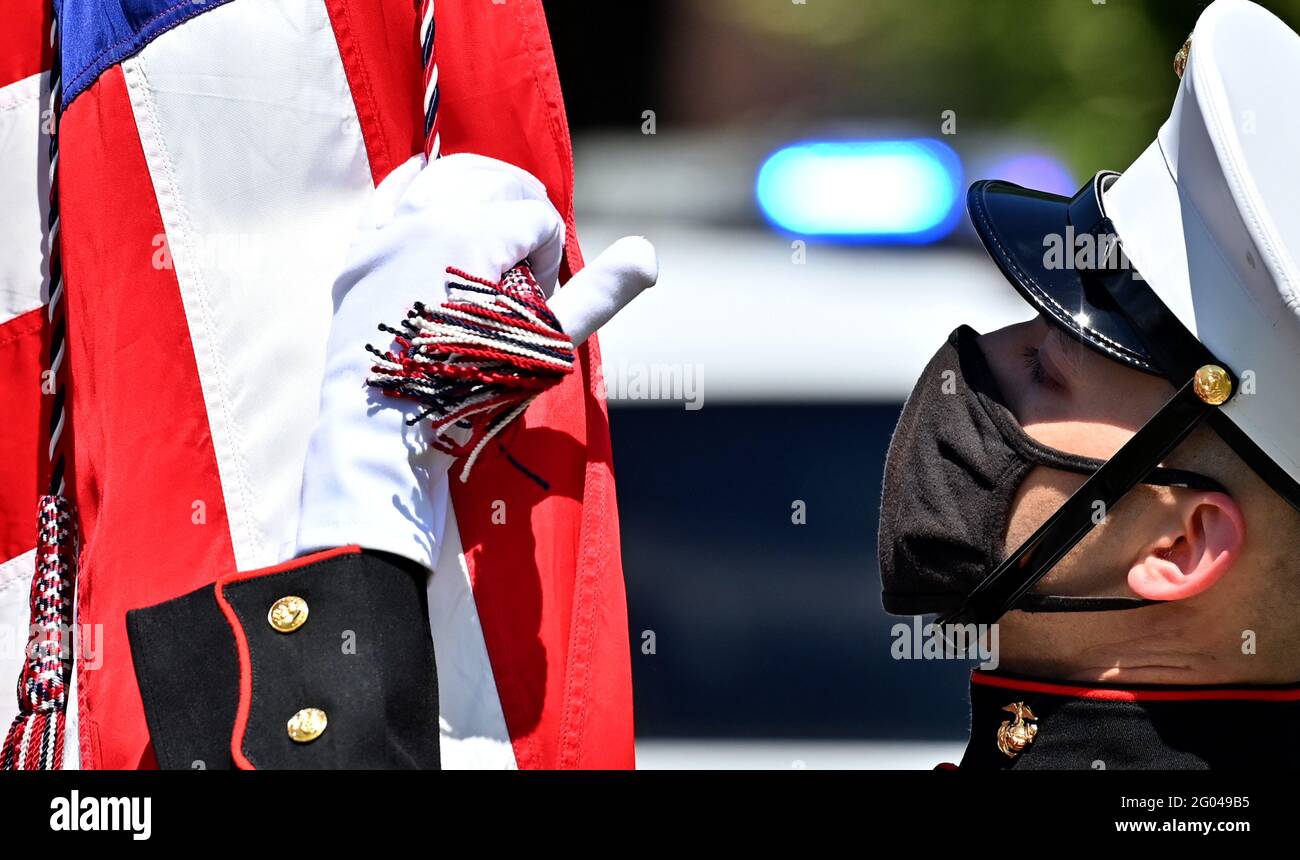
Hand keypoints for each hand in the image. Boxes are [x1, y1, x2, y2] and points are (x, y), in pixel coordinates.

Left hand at [293, 153, 657, 569]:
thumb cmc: (472, 389)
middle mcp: (426, 220)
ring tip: (494, 232)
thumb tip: (647, 253)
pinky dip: (413, 183)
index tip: (540, 302)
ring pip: (443, 181)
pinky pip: (387, 198)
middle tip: (527, 264)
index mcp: (475, 236)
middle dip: (522, 213)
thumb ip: (598, 294)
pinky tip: (424, 175)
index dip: (552, 257)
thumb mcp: (545, 344)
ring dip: (480, 196)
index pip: (537, 220)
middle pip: (494, 184)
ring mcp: (387, 236)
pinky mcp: (360, 258)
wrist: (385, 431)